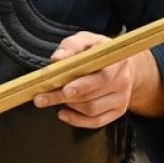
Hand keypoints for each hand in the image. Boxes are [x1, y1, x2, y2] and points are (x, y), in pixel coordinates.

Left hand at [33, 32, 150, 128]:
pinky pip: (96, 122)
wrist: (121, 65)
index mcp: (117, 62)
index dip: (83, 85)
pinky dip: (77, 120)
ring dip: (69, 105)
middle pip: (91, 96)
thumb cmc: (99, 50)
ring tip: (53, 98)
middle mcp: (122, 82)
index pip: (102, 77)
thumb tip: (56, 59)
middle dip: (63, 97)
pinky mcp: (117, 111)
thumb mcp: (86, 40)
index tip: (64, 89)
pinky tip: (63, 113)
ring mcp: (121, 99)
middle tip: (41, 98)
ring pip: (91, 110)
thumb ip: (71, 46)